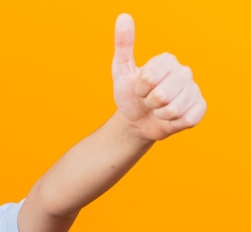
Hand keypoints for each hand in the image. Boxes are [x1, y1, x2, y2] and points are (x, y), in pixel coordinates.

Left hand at [112, 13, 206, 140]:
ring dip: (159, 115)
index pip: (149, 78)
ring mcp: (194, 90)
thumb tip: (123, 17)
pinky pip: (186, 119)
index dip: (139, 89)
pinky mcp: (200, 108)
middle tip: (148, 101)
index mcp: (167, 60)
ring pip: (173, 109)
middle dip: (149, 103)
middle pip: (161, 95)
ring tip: (158, 110)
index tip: (139, 89)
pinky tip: (170, 119)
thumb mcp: (121, 70)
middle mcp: (184, 71)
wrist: (137, 121)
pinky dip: (172, 123)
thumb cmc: (129, 95)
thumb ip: (123, 45)